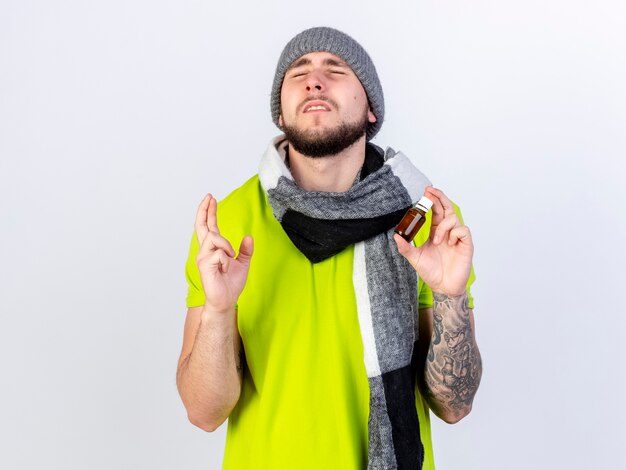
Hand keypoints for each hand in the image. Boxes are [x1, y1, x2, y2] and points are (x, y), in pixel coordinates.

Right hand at [194, 194, 253, 313]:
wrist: (226, 300)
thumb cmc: (231, 284)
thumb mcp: (243, 263)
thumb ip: (245, 250)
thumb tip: (249, 237)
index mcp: (213, 249)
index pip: (209, 226)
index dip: (209, 212)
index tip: (211, 199)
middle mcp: (205, 250)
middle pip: (202, 225)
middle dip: (205, 210)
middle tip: (210, 197)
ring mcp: (203, 257)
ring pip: (214, 237)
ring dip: (226, 245)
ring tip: (230, 258)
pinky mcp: (204, 265)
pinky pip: (219, 253)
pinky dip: (226, 259)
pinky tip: (224, 268)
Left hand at [394, 187, 472, 295]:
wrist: (442, 287)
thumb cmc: (431, 272)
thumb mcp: (414, 258)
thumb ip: (405, 247)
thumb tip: (396, 236)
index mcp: (436, 231)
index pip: (436, 211)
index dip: (432, 200)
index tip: (425, 191)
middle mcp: (447, 232)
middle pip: (447, 208)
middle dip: (440, 197)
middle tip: (430, 191)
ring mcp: (457, 237)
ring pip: (453, 218)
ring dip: (443, 226)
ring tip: (437, 241)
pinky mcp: (466, 245)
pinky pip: (462, 230)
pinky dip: (454, 234)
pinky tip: (449, 244)